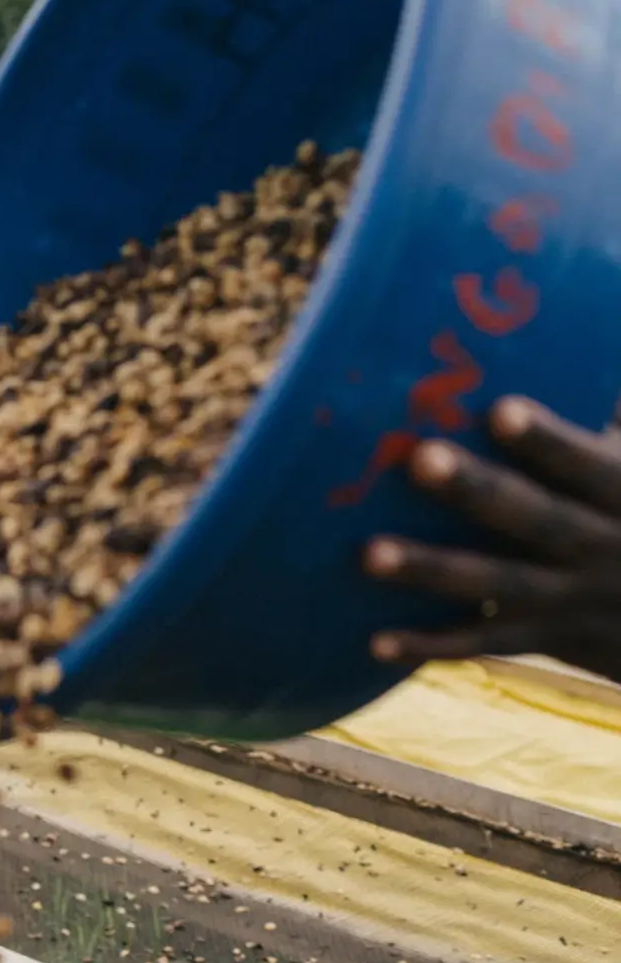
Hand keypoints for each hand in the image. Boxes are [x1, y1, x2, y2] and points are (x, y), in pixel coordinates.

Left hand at [364, 396, 620, 676]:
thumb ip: (613, 413)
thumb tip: (588, 316)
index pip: (590, 466)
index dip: (550, 441)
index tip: (501, 408)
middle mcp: (600, 547)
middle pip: (536, 519)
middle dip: (478, 491)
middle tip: (418, 457)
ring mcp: (569, 597)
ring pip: (496, 583)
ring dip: (432, 570)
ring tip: (367, 552)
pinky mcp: (543, 635)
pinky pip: (482, 642)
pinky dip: (430, 646)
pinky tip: (372, 640)